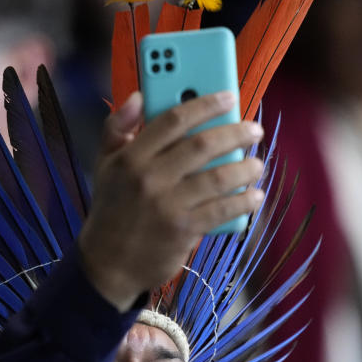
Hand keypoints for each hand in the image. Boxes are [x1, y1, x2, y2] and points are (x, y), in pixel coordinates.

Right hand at [78, 91, 264, 310]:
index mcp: (129, 157)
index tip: (229, 97)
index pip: (172, 120)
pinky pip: (223, 210)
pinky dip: (243, 201)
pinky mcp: (183, 230)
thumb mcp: (104, 165)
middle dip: (235, 133)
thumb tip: (138, 97)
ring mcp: (168, 205)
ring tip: (257, 165)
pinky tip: (254, 195)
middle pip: (202, 145)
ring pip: (218, 177)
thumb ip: (117, 128)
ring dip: (245, 168)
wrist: (108, 264)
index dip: (204, 104)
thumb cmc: (112, 209)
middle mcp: (149, 178)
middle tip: (254, 130)